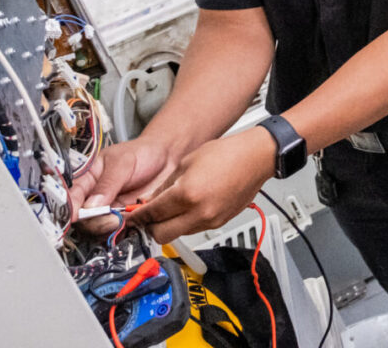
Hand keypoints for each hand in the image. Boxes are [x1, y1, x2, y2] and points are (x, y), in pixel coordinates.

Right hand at [67, 138, 177, 234]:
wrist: (169, 157)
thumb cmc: (143, 153)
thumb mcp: (123, 162)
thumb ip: (107, 183)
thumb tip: (90, 205)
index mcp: (88, 180)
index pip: (71, 198)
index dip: (70, 209)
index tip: (74, 216)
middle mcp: (95, 198)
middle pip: (83, 220)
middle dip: (95, 222)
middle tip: (112, 217)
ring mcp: (110, 210)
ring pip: (98, 230)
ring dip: (110, 229)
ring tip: (125, 218)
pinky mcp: (125, 219)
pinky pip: (118, 232)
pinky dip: (124, 231)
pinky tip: (134, 221)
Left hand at [131, 127, 274, 243]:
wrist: (257, 157)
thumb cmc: (227, 153)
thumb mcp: (187, 162)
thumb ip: (165, 185)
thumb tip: (150, 201)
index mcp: (187, 194)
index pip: (152, 214)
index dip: (137, 217)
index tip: (131, 217)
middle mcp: (198, 212)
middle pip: (161, 235)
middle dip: (150, 227)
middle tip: (148, 217)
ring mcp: (211, 220)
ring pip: (177, 234)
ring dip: (169, 225)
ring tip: (171, 209)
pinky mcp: (220, 223)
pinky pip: (194, 229)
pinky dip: (186, 222)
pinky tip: (190, 207)